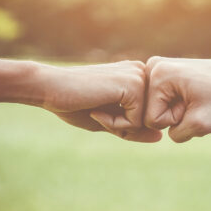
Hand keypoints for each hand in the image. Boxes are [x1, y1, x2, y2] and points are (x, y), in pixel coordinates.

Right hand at [39, 61, 161, 142]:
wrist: (51, 88)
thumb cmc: (76, 103)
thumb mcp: (110, 121)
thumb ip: (134, 129)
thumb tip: (160, 137)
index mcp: (137, 76)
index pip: (147, 115)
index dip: (124, 124)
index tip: (101, 110)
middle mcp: (142, 72)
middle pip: (149, 119)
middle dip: (124, 125)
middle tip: (98, 111)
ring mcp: (139, 77)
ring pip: (146, 122)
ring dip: (119, 125)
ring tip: (97, 110)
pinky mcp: (133, 85)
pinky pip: (137, 122)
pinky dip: (115, 124)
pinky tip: (96, 110)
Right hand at [145, 54, 210, 142]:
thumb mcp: (200, 125)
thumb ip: (175, 134)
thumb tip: (164, 129)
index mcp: (157, 74)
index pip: (152, 120)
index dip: (176, 120)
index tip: (195, 104)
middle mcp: (152, 67)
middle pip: (152, 113)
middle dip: (176, 116)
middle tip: (197, 102)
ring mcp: (158, 69)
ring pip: (158, 109)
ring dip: (179, 112)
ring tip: (197, 99)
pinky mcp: (165, 73)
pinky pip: (164, 102)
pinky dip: (180, 105)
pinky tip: (195, 96)